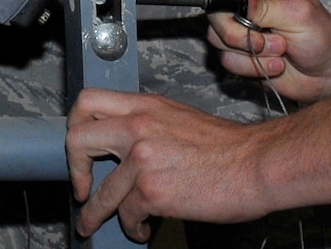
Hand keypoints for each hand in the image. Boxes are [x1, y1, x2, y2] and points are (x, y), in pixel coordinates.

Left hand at [67, 90, 275, 240]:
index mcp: (144, 106)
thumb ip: (148, 126)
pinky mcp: (151, 191)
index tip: (81, 150)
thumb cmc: (229, 147)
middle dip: (73, 169)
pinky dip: (133, 226)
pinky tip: (142, 227)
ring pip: (100, 191)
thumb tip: (126, 147)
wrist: (257, 164)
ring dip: (95, 214)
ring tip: (95, 223)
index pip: (88, 102)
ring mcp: (142, 159)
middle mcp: (138, 127)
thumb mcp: (179, 118)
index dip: (76, 128)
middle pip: (76, 139)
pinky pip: (126, 214)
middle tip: (81, 187)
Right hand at [208, 0, 330, 101]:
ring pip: (217, 36)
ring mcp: (241, 28)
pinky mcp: (239, 53)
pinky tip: (276, 65)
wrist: (328, 73)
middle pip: (216, 7)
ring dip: (251, 50)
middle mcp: (247, 2)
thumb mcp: (299, 14)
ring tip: (280, 51)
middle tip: (266, 39)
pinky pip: (227, 59)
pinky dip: (252, 66)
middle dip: (237, 30)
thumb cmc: (322, 36)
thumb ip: (265, 6)